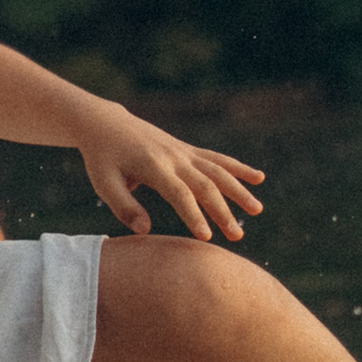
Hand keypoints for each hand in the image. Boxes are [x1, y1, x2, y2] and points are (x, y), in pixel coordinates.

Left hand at [72, 102, 265, 242]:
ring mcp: (183, 152)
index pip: (179, 194)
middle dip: (223, 211)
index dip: (194, 215)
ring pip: (218, 170)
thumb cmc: (102, 158)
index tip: (207, 238)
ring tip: (257, 210)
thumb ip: (124, 207)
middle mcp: (173, 157)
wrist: (106, 123)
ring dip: (239, 190)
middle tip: (237, 236)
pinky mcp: (187, 150)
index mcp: (153, 166)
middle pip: (205, 184)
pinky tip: (259, 178)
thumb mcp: (104, 183)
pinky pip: (217, 159)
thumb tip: (146, 230)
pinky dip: (238, 168)